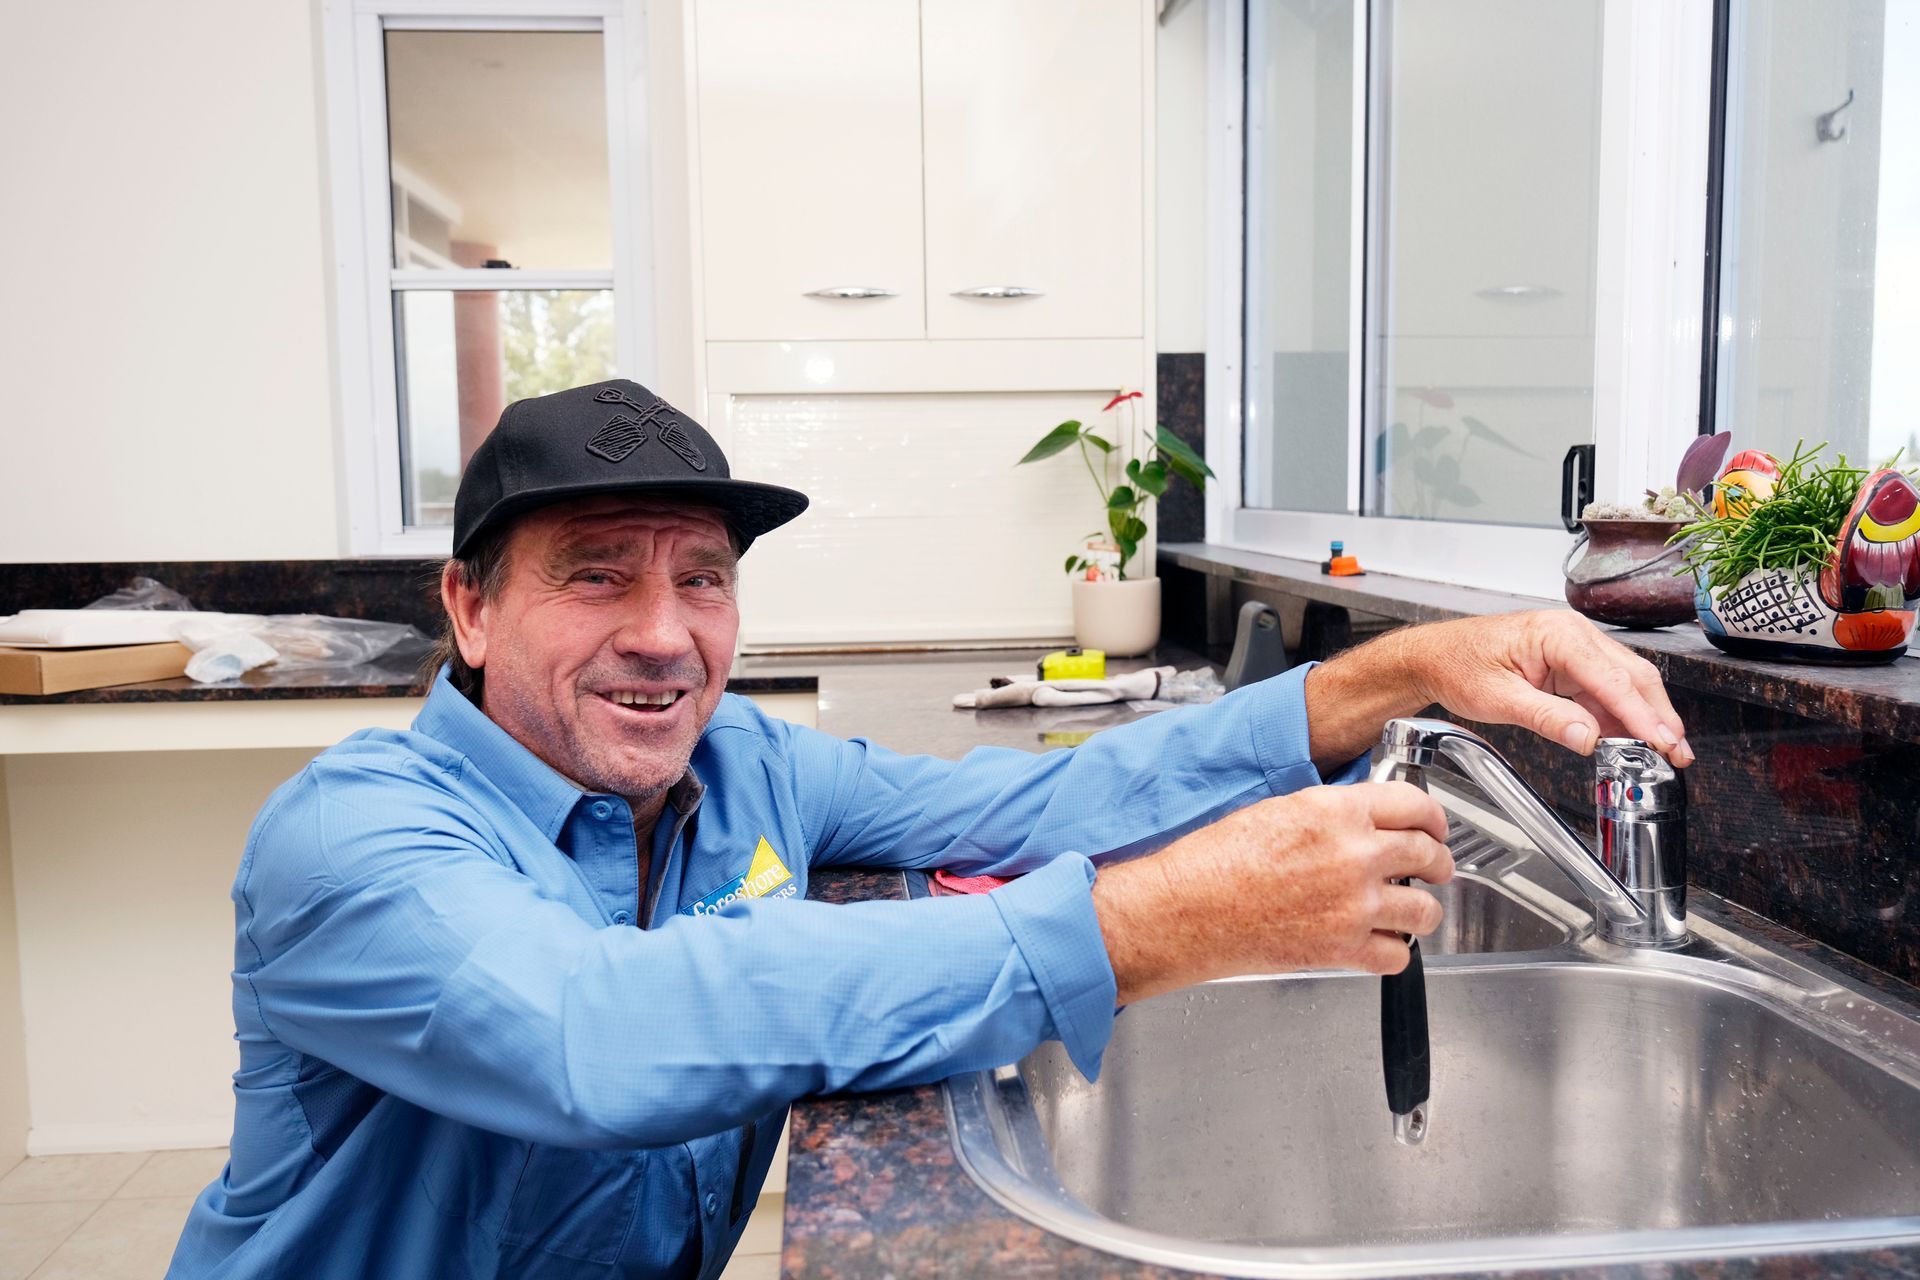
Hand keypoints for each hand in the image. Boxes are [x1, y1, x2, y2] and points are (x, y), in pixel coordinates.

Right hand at [1092, 782, 1452, 1003]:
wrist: (1186, 910)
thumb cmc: (1213, 862)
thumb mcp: (1277, 810)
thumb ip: (1330, 814)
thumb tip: (1363, 821)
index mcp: (1335, 812)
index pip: (1414, 805)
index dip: (1434, 817)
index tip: (1435, 826)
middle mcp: (1354, 855)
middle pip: (1428, 854)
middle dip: (1437, 861)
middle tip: (1433, 867)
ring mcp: (1354, 906)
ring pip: (1426, 910)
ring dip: (1421, 910)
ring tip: (1408, 910)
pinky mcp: (1344, 949)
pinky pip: (1399, 955)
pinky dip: (1394, 952)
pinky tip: (1377, 943)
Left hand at [1404, 612, 1691, 764]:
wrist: (1434, 656)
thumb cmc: (1457, 664)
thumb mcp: (1498, 698)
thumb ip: (1546, 718)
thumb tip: (1587, 738)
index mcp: (1558, 634)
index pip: (1612, 679)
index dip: (1641, 715)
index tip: (1661, 741)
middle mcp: (1572, 634)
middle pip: (1631, 677)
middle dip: (1658, 716)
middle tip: (1677, 751)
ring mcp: (1574, 648)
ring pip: (1624, 684)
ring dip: (1644, 717)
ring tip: (1664, 751)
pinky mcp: (1569, 664)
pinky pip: (1603, 691)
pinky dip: (1619, 716)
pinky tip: (1630, 741)